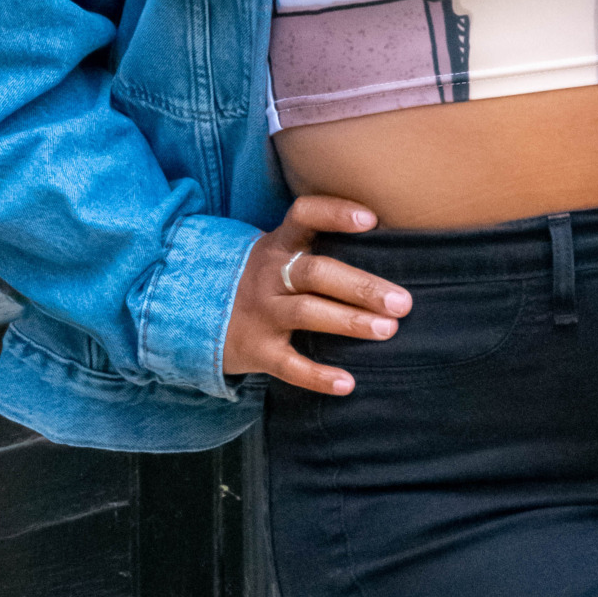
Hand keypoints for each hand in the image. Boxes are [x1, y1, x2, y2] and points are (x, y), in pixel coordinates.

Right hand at [222, 193, 411, 394]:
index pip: (304, 216)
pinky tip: (347, 383)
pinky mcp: (256, 350)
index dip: (334, 214)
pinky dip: (317, 375)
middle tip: (402, 302)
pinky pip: (288, 365)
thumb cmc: (264, 280)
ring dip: (349, 321)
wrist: (195, 313)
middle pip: (316, 273)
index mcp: (280, 244)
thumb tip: (392, 249)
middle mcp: (270, 274)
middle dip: (360, 286)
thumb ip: (320, 248)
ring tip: (388, 330)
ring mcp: (261, 312)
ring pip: (306, 313)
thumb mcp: (280, 254)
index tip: (370, 219)